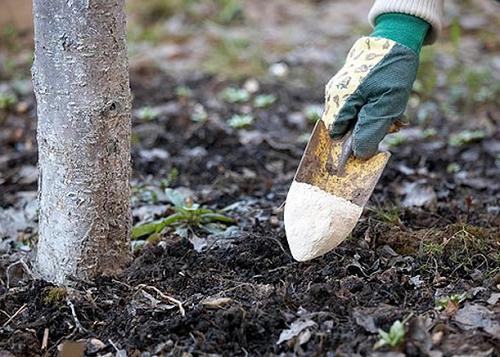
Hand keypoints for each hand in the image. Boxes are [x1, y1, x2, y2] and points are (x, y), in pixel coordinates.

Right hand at [322, 36, 418, 157]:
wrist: (397, 36)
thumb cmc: (392, 71)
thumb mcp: (386, 105)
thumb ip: (370, 131)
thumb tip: (359, 154)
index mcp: (339, 101)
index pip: (336, 136)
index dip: (353, 143)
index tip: (375, 141)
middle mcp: (335, 95)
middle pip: (346, 127)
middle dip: (369, 130)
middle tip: (392, 125)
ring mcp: (341, 89)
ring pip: (355, 117)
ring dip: (377, 120)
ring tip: (396, 114)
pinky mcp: (350, 85)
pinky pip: (360, 106)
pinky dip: (376, 109)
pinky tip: (391, 104)